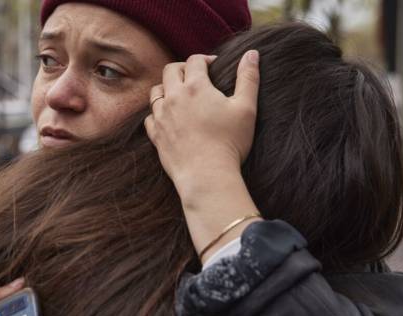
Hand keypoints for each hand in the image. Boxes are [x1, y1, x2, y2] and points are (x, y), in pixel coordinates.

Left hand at [145, 51, 259, 198]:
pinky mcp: (156, 135)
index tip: (214, 65)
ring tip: (180, 95)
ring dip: (167, 88)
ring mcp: (161, 116)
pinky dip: (157, 112)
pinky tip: (168, 117)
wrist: (207, 175)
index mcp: (196, 87)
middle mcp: (174, 97)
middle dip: (183, 68)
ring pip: (156, 91)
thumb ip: (248, 78)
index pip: (195, 60)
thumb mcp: (246, 108)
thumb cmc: (230, 142)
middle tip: (195, 76)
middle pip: (170, 70)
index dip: (205, 59)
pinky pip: (150, 116)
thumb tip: (252, 53)